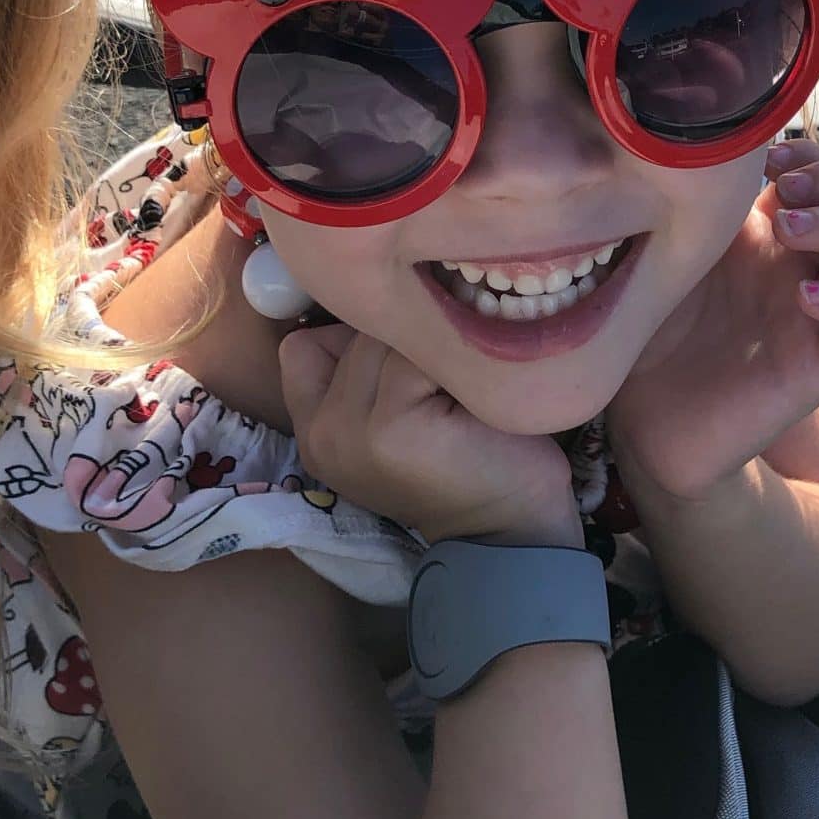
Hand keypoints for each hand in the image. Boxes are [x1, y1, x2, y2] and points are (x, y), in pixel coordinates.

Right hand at [277, 325, 581, 546]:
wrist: (513, 529)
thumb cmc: (472, 458)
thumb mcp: (399, 412)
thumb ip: (368, 366)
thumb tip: (384, 289)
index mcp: (315, 429)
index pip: (306, 342)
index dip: (361, 338)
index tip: (411, 369)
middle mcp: (319, 432)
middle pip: (356, 328)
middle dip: (410, 340)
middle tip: (449, 387)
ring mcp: (348, 430)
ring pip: (387, 333)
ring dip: (437, 346)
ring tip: (463, 390)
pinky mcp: (387, 425)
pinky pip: (417, 351)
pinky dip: (455, 361)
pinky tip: (474, 400)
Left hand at [606, 137, 818, 504]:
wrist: (644, 419)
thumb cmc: (649, 330)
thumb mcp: (666, 251)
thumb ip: (691, 203)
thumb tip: (695, 138)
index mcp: (771, 235)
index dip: (812, 156)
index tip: (767, 154)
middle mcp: (801, 270)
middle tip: (784, 187)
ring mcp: (815, 315)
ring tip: (786, 229)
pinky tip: (802, 296)